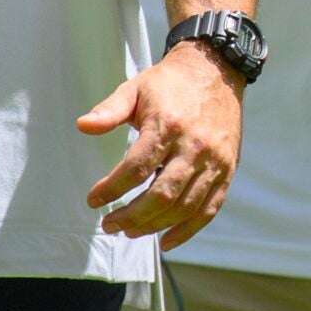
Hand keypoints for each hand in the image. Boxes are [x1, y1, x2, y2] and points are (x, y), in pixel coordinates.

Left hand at [78, 42, 245, 251]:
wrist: (216, 69)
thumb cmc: (170, 82)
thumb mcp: (135, 88)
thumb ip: (109, 110)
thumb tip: (82, 126)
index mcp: (169, 125)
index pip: (135, 170)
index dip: (111, 190)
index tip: (94, 199)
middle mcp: (195, 146)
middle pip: (161, 195)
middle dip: (130, 216)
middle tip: (108, 223)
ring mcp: (215, 160)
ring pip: (184, 206)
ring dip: (153, 225)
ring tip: (129, 230)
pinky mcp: (228, 168)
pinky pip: (209, 208)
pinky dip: (188, 230)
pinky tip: (166, 240)